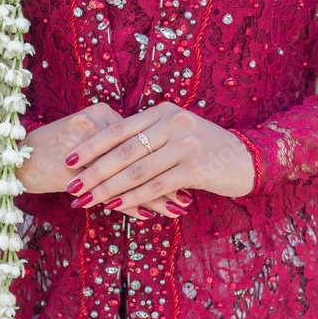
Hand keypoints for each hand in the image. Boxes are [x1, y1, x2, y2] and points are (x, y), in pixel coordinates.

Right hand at [15, 103, 192, 219]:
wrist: (14, 161)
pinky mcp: (71, 166)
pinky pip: (108, 188)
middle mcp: (95, 122)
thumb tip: (157, 168)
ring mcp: (83, 143)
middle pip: (140, 155)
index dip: (165, 158)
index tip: (188, 173)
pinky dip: (129, 202)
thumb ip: (116, 150)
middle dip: (167, 178)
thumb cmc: (55, 156)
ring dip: (155, 193)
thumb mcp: (87, 145)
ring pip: (127, 172)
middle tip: (188, 196)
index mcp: (101, 113)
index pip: (141, 140)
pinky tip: (148, 214)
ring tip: (176, 209)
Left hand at [61, 101, 255, 218]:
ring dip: (108, 188)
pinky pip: (156, 184)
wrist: (250, 159)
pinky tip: (116, 206)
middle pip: (123, 150)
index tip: (67, 160)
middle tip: (71, 187)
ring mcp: (185, 144)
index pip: (118, 129)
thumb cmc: (208, 152)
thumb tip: (109, 157)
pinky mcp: (196, 167)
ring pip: (136, 169)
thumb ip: (149, 138)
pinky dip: (133, 197)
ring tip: (87, 201)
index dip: (91, 145)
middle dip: (93, 171)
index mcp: (163, 112)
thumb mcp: (178, 135)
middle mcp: (173, 123)